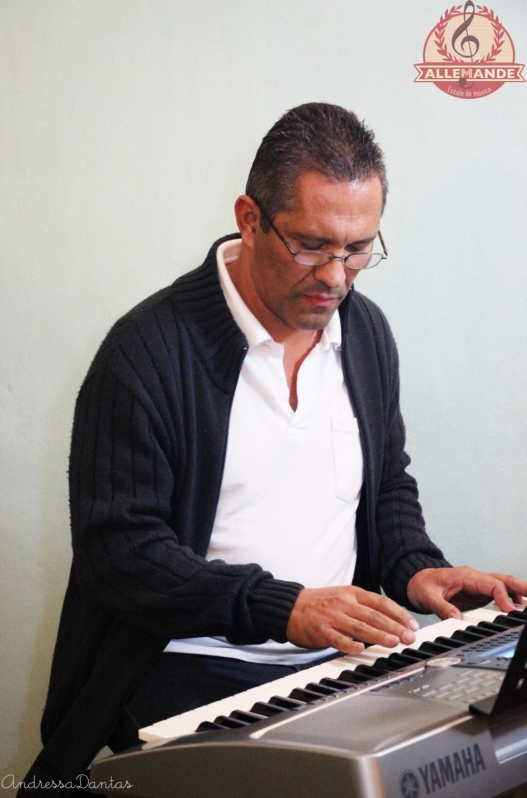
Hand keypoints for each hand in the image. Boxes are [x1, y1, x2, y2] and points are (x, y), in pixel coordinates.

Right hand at [286, 585, 419, 655]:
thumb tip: (390, 619)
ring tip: (394, 642)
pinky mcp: (321, 631)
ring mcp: (332, 617)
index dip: (399, 613)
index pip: (381, 602)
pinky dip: (349, 644)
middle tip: (409, 637)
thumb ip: (364, 606)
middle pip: (374, 615)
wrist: (290, 606)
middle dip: (394, 627)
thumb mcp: (343, 596)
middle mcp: (344, 603)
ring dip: (378, 635)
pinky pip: (337, 639)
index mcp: (352, 593)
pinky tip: (360, 649)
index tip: (413, 625)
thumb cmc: (320, 603)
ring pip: (359, 626)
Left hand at [407, 567, 526, 619]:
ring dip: (519, 592)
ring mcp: (478, 585)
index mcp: (466, 576)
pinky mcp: (478, 593)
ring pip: (504, 585)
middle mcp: (475, 578)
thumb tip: (456, 619)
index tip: (510, 610)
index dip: (503, 597)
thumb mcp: (427, 596)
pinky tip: (518, 607)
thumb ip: (441, 607)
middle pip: (503, 580)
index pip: (491, 584)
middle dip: (521, 587)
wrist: (417, 580)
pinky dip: (511, 598)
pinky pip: (499, 593)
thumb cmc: (422, 585)